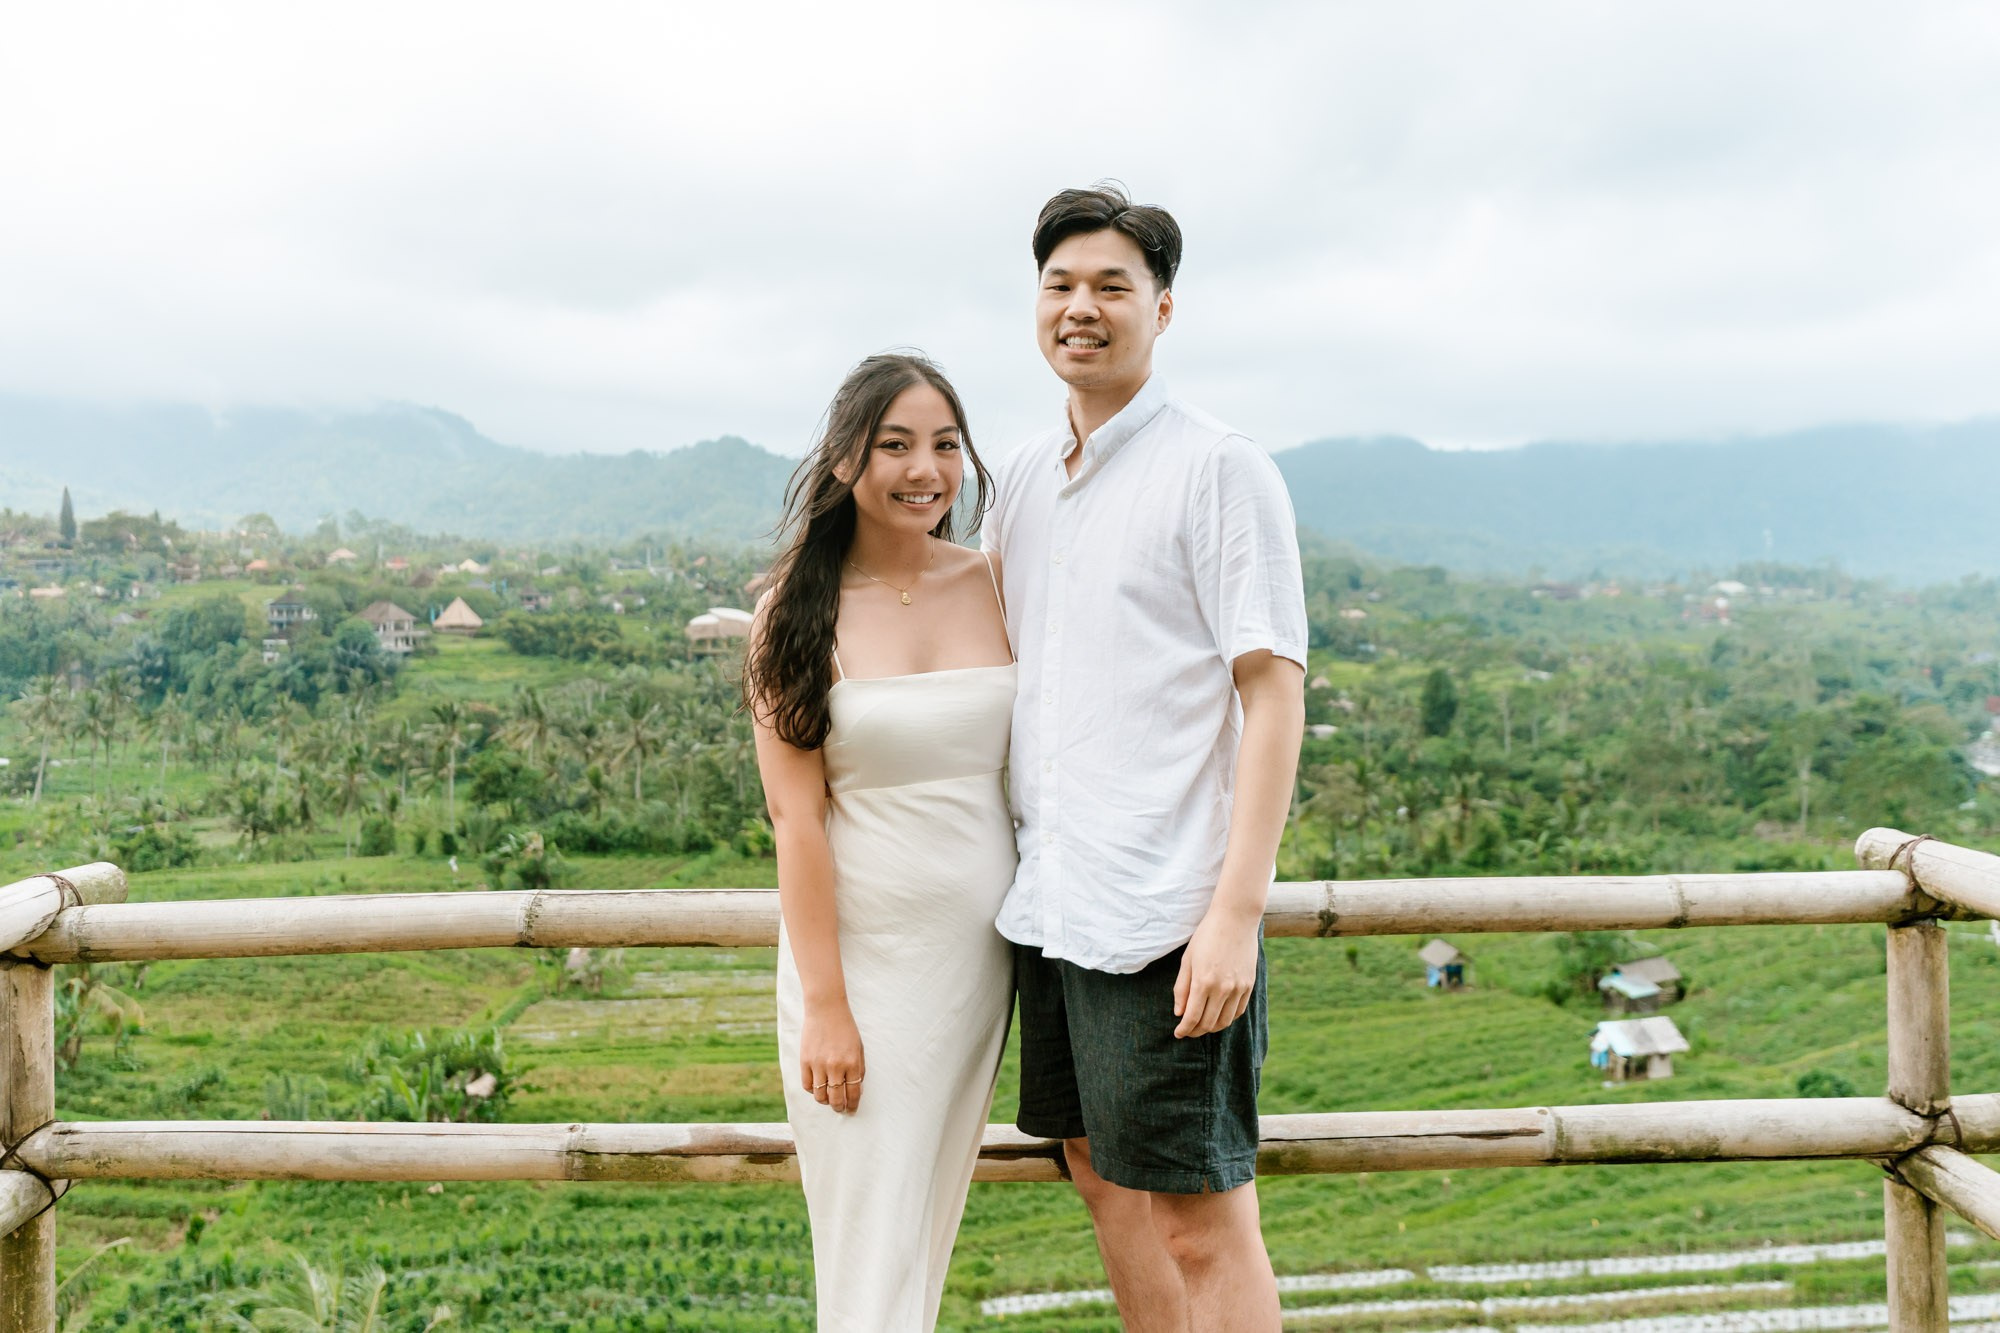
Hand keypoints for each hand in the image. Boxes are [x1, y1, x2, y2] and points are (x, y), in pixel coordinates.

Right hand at [800, 1000, 865, 1112]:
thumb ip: (859, 1069)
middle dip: (839, 1108)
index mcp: (852, 1063)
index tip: (852, 1109)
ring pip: (820, 1095)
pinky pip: (807, 1085)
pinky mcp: (805, 1061)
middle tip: (840, 1109)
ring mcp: (819, 1064)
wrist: (826, 1009)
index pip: (853, 1093)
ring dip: (825, 1101)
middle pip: (836, 1098)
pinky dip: (812, 1090)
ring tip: (828, 1099)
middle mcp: (836, 1066)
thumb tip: (856, 1089)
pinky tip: (817, 1087)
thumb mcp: (858, 1047)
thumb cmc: (845, 1028)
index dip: (853, 1104)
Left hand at [1173, 908, 1260, 1038]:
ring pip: (1225, 1021)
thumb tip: (1179, 1013)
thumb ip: (1182, 988)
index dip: (1184, 1029)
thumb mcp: (1187, 959)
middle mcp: (1222, 989)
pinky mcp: (1249, 985)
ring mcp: (1238, 988)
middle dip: (1195, 1031)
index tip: (1178, 1033)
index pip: (1192, 1017)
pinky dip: (1227, 1018)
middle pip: (1208, 1023)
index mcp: (1203, 982)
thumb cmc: (1206, 936)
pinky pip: (1238, 1011)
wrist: (1235, 919)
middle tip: (1187, 1031)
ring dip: (1211, 1028)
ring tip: (1202, 1025)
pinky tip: (1219, 1015)